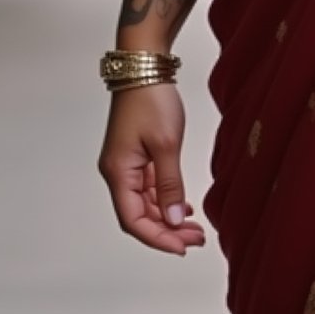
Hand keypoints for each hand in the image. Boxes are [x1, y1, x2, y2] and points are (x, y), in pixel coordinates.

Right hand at [98, 84, 205, 255]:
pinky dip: (166, 199)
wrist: (144, 65)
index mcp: (118, 173)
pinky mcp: (136, 155)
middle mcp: (118, 172)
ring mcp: (126, 164)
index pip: (133, 220)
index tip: (183, 248)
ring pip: (145, 203)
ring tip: (196, 228)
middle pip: (139, 215)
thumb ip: (169, 185)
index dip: (157, 239)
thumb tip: (172, 220)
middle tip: (197, 239)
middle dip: (167, 231)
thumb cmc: (150, 98)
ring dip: (168, 217)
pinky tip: (184, 206)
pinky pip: (149, 187)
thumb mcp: (166, 144)